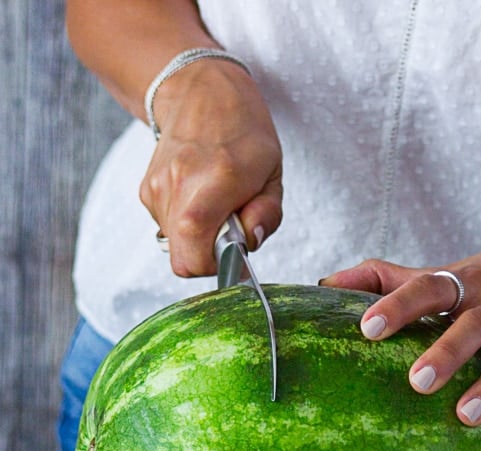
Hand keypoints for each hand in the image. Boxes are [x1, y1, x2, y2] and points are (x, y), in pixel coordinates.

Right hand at [139, 60, 282, 276]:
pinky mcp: (146, 190)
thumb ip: (267, 215)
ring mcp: (156, 189)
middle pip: (183, 259)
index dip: (217, 267)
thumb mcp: (272, 174)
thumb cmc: (243, 131)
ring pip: (175, 244)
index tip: (236, 254)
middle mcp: (178, 188)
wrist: (199, 90)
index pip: (194, 258)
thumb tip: (248, 243)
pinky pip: (168, 226)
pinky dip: (185, 221)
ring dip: (198, 236)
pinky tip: (198, 194)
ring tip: (215, 203)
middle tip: (228, 227)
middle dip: (209, 254)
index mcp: (213, 185)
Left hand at [321, 224, 480, 450]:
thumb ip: (384, 277)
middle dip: (447, 353)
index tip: (367, 329)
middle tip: (417, 381)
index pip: (428, 289)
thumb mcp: (443, 271)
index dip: (398, 306)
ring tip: (465, 418)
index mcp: (465, 284)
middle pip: (473, 328)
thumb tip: (324, 285)